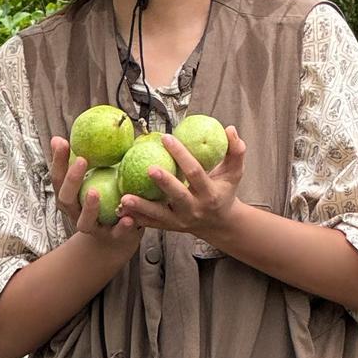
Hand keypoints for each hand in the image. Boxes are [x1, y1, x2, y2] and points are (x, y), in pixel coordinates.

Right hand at [49, 136, 143, 249]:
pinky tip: (129, 218)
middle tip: (82, 160)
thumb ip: (97, 156)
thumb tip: (101, 122)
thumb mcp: (99, 176)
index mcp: (70, 195)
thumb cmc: (107, 197)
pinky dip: (121, 227)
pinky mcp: (111, 239)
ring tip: (94, 192)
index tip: (62, 141)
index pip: (58, 177)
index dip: (57, 160)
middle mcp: (76, 212)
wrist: (116, 239)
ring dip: (89, 207)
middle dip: (71, 179)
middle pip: (65, 198)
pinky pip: (114, 234)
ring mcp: (92, 228)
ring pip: (84, 221)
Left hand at [116, 126, 245, 239]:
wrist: (221, 224)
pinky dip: (137, 218)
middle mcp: (195, 209)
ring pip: (160, 215)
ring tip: (124, 198)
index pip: (195, 172)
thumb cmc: (225, 192)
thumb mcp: (235, 172)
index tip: (166, 137)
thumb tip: (229, 129)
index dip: (181, 155)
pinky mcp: (170, 228)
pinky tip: (121, 210)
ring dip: (141, 207)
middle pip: (178, 195)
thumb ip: (236, 151)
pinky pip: (152, 224)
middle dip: (163, 182)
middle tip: (148, 167)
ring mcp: (182, 221)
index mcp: (210, 194)